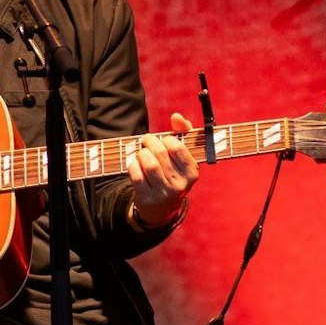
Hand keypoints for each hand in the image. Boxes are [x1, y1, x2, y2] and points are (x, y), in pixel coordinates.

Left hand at [127, 112, 198, 227]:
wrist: (162, 207)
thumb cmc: (173, 172)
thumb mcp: (183, 155)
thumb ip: (182, 132)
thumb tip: (176, 116)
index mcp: (192, 172)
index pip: (177, 147)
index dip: (166, 139)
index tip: (163, 140)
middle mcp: (180, 185)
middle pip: (159, 153)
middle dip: (149, 142)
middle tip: (146, 141)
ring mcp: (164, 193)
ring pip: (148, 163)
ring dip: (141, 153)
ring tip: (142, 153)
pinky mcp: (147, 198)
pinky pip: (136, 174)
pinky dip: (133, 165)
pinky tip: (136, 164)